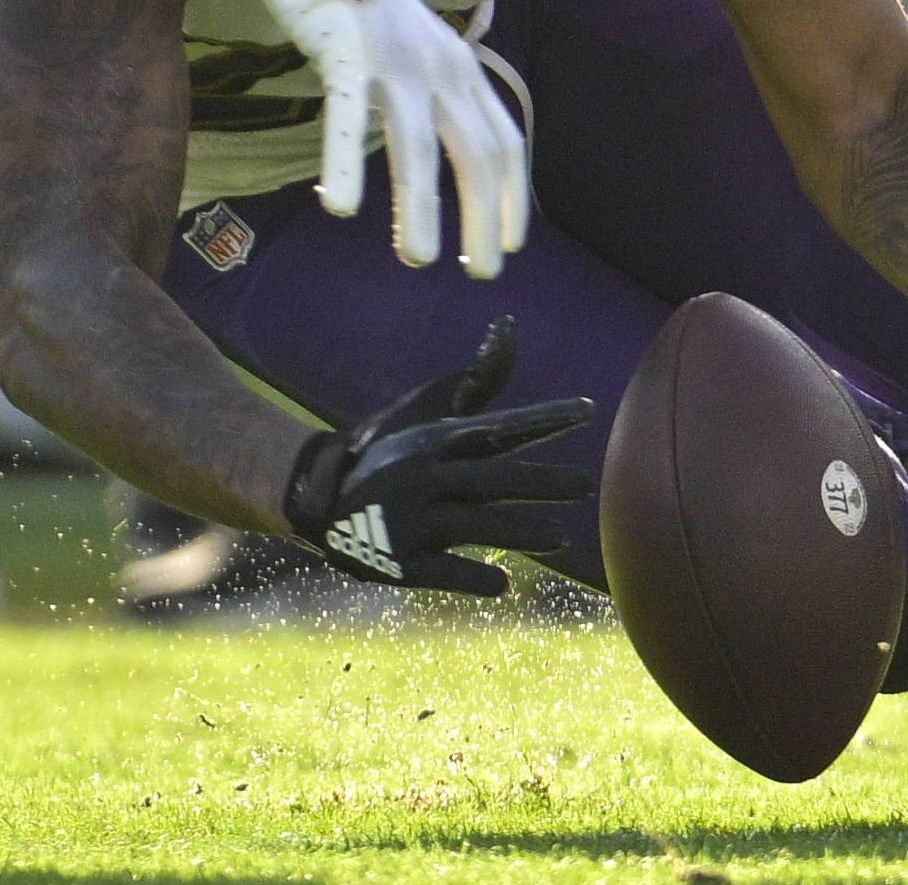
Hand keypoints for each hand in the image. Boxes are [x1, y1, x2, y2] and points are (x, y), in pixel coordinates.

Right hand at [246, 0, 526, 277]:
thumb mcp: (419, 49)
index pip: (504, 142)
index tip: (510, 243)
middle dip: (484, 218)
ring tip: (420, 258)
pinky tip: (341, 205)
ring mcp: (393, 58)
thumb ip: (437, 95)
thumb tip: (446, 154)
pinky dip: (344, 163)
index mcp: (460, 67)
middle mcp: (440, 64)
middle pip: (477, 153)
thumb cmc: (363, 4)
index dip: (513, 198)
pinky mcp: (343, 51)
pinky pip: (344, 116)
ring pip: (416, 146)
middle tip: (483, 271)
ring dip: (422, 208)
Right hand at [280, 318, 593, 594]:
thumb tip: (510, 324)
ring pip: (474, 524)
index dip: (543, 418)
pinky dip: (472, 577)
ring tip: (560, 537)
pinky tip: (503, 584)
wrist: (320, 495)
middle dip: (541, 480)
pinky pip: (441, 571)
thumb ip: (481, 379)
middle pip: (493, 476)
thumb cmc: (395, 447)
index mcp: (438, 438)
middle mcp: (425, 473)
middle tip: (585, 484)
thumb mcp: (432, 412)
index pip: (499, 425)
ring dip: (519, 530)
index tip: (586, 409)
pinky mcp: (398, 561)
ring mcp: (410, 518)